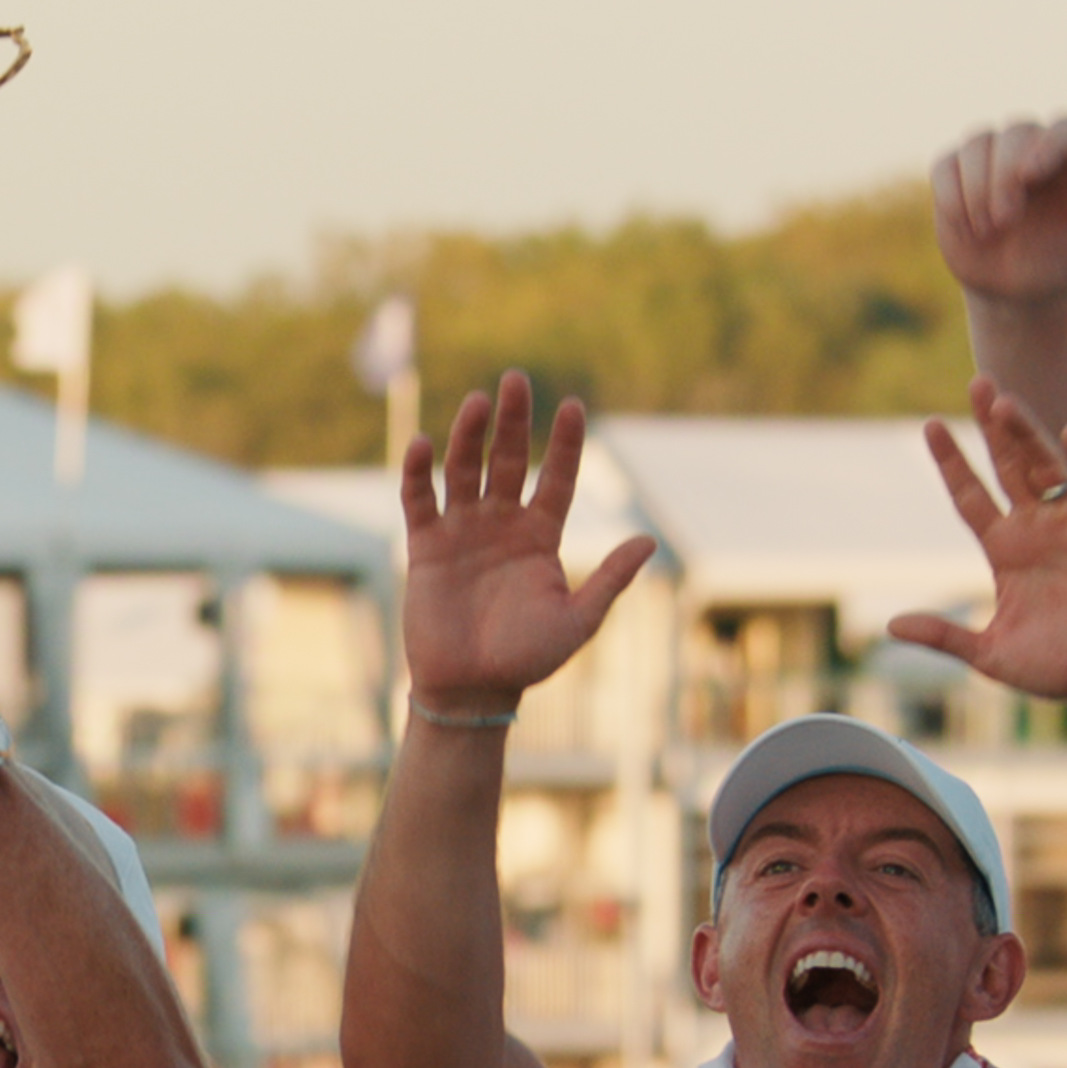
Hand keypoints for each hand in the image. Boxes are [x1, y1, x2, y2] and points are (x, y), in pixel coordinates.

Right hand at [397, 375, 655, 713]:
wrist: (471, 688)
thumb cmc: (527, 659)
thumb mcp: (578, 622)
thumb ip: (610, 580)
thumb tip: (648, 542)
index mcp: (542, 537)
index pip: (557, 478)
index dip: (566, 443)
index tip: (572, 407)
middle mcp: (503, 524)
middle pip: (510, 460)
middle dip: (514, 421)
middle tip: (516, 379)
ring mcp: (463, 531)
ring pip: (465, 470)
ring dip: (469, 435)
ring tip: (477, 402)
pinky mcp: (426, 546)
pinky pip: (420, 500)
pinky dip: (418, 472)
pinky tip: (424, 444)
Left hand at [893, 380, 1066, 728]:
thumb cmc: (1059, 668)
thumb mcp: (990, 654)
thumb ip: (944, 636)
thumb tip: (890, 627)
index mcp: (1006, 552)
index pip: (971, 496)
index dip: (952, 462)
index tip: (931, 425)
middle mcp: (1037, 530)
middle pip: (1007, 466)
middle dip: (992, 427)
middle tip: (977, 382)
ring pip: (1045, 467)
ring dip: (1026, 434)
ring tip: (1003, 401)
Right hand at [931, 118, 1066, 306]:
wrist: (1020, 291)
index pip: (1063, 130)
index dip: (1046, 146)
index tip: (1030, 175)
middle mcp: (1034, 145)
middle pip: (1016, 132)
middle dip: (1005, 174)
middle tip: (1005, 220)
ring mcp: (992, 157)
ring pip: (977, 142)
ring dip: (976, 184)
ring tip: (989, 229)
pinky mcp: (956, 175)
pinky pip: (946, 165)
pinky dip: (950, 191)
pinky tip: (965, 224)